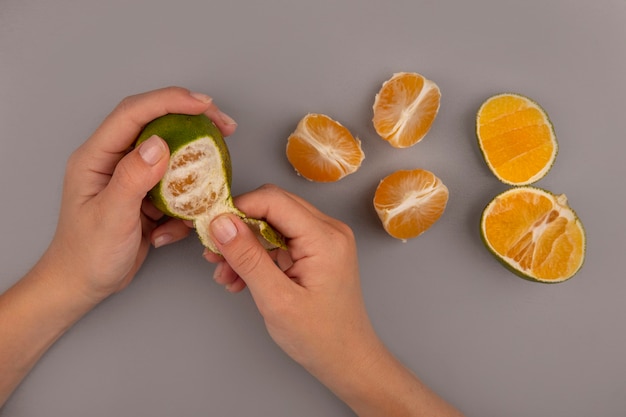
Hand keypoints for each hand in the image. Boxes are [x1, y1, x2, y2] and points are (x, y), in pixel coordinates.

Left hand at [45, 87, 236, 302]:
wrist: (83, 285)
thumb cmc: (87, 254)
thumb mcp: (110, 216)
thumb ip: (133, 178)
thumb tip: (159, 143)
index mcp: (97, 157)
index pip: (134, 113)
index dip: (170, 101)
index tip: (205, 105)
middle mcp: (114, 161)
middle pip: (157, 125)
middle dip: (193, 122)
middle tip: (225, 127)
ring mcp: (131, 178)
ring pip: (172, 157)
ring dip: (195, 169)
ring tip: (213, 183)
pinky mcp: (145, 195)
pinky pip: (175, 187)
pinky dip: (185, 205)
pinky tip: (176, 229)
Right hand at [204, 185, 462, 416]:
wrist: (347, 359)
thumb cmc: (320, 337)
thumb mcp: (276, 299)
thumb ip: (247, 257)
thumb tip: (221, 223)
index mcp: (324, 237)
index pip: (273, 200)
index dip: (237, 208)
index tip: (211, 228)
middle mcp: (328, 230)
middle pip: (272, 207)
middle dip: (238, 228)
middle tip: (214, 253)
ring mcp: (323, 239)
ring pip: (272, 223)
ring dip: (245, 244)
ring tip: (225, 273)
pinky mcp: (316, 250)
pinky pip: (279, 240)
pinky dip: (257, 255)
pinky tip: (240, 278)